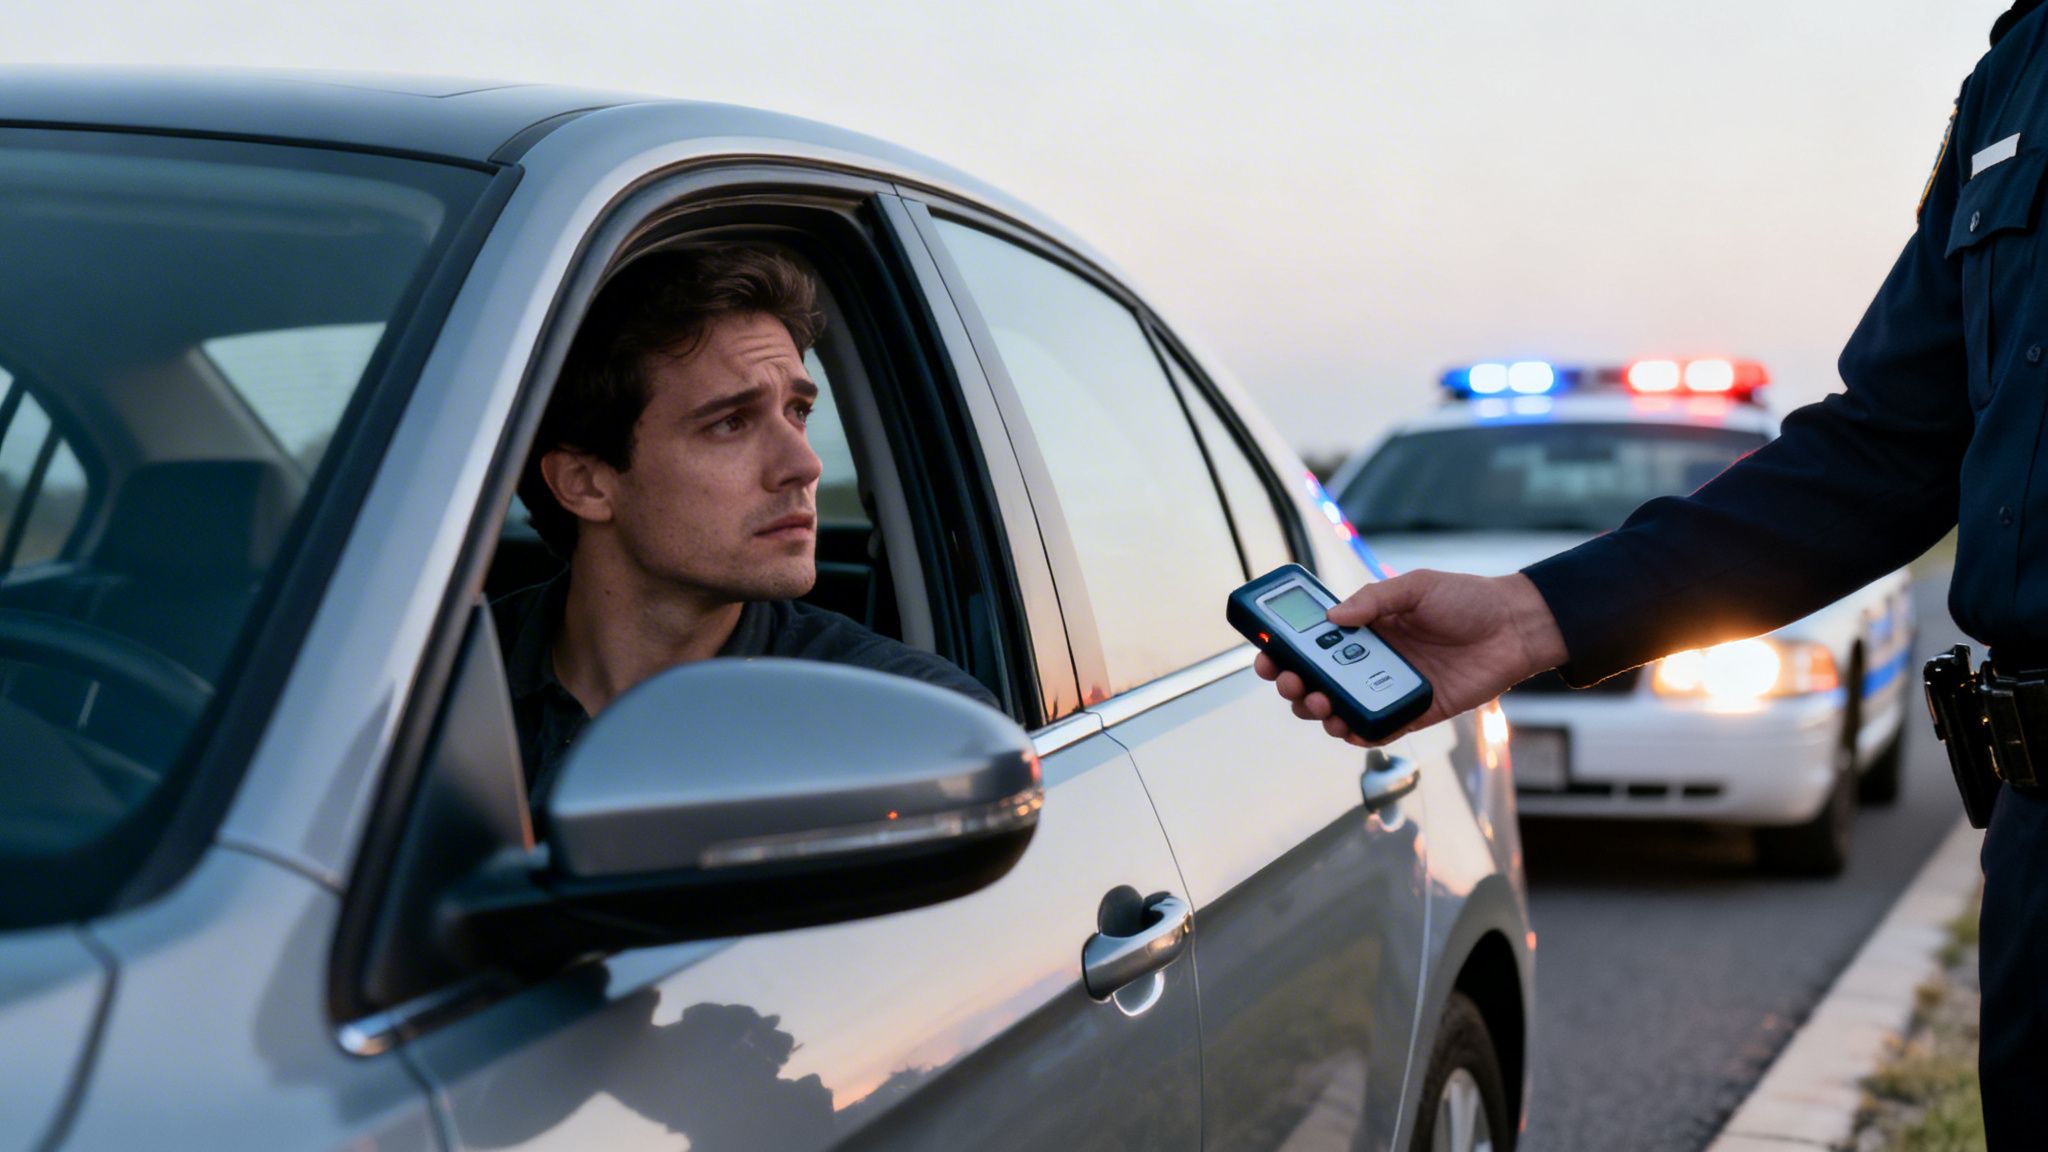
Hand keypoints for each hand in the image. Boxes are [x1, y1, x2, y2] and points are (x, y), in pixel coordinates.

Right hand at [1254, 569, 1566, 744]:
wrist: (1516, 626)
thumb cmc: (1469, 600)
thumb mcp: (1417, 587)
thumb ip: (1374, 600)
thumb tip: (1331, 619)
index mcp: (1366, 628)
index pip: (1313, 642)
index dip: (1284, 650)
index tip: (1265, 654)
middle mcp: (1372, 660)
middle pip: (1317, 680)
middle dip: (1292, 684)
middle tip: (1289, 682)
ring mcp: (1391, 688)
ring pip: (1339, 708)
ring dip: (1319, 710)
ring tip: (1319, 702)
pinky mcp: (1414, 712)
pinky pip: (1378, 729)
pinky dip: (1357, 732)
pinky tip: (1346, 727)